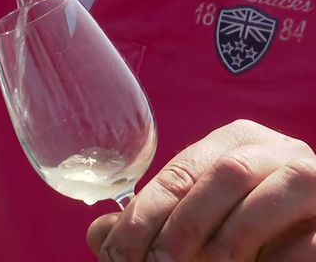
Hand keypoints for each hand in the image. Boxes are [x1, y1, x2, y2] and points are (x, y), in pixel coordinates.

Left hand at [87, 120, 315, 260]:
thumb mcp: (192, 219)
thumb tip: (99, 235)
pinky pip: (314, 233)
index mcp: (232, 143)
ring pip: (280, 187)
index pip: (181, 171)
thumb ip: (150, 224)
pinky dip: (281, 255)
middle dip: (186, 222)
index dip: (146, 213)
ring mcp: (314, 178)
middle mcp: (275, 151)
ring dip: (235, 234)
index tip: (118, 253)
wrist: (299, 232)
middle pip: (227, 172)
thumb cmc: (240, 223)